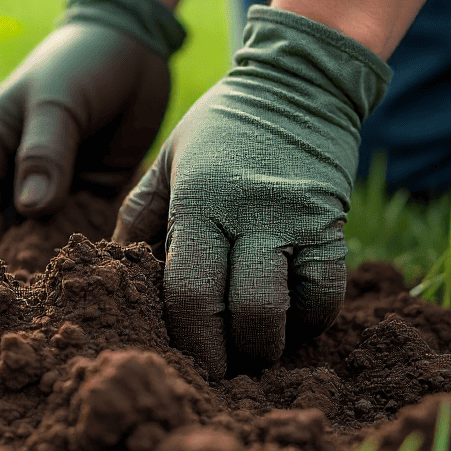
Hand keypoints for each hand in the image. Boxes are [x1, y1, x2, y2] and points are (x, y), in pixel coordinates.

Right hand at [0, 21, 170, 248]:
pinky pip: (82, 225)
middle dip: (16, 247)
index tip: (0, 245)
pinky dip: (86, 240)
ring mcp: (55, 181)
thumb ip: (43, 154)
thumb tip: (30, 210)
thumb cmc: (82, 62)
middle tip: (39, 269)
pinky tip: (101, 253)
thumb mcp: (58, 103)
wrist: (134, 43)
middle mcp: (18, 167)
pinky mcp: (91, 189)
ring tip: (71, 267)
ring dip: (54, 249)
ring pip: (43, 230)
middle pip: (3, 221)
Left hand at [113, 6, 390, 380]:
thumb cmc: (220, 129)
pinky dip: (310, 318)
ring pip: (288, 309)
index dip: (187, 338)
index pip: (188, 290)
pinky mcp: (333, 223)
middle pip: (242, 312)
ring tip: (252, 347)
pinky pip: (327, 291)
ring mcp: (297, 219)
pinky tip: (291, 317)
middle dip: (229, 355)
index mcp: (198, 201)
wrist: (295, 84)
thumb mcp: (168, 160)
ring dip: (269, 343)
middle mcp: (248, 213)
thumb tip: (116, 269)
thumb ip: (140, 214)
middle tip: (219, 366)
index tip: (182, 360)